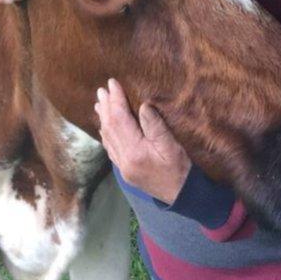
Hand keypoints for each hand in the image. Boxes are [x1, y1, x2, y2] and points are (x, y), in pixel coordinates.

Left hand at [95, 78, 190, 204]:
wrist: (181, 196)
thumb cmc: (180, 169)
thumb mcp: (172, 145)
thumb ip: (155, 125)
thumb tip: (142, 106)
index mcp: (135, 151)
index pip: (120, 120)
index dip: (116, 100)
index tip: (113, 84)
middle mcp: (123, 159)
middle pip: (110, 128)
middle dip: (106, 107)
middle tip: (101, 90)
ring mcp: (122, 166)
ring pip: (107, 138)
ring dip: (103, 119)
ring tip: (99, 103)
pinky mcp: (124, 170)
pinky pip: (110, 148)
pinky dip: (106, 133)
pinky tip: (105, 126)